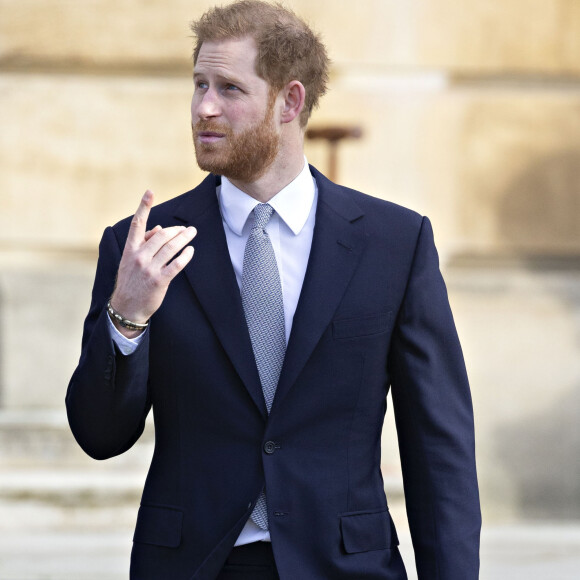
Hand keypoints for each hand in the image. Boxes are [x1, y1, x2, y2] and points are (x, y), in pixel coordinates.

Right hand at [110, 190, 195, 336]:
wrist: (127, 307)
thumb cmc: (131, 281)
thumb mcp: (130, 261)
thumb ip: (143, 243)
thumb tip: (158, 228)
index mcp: (130, 249)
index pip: (137, 223)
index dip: (144, 206)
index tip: (149, 192)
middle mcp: (139, 256)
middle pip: (162, 235)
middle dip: (177, 229)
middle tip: (187, 228)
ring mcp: (149, 269)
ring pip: (171, 247)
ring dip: (184, 238)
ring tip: (192, 233)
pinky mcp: (159, 280)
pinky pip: (176, 264)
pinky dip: (185, 255)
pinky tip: (191, 250)